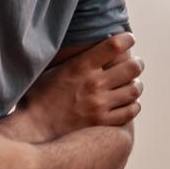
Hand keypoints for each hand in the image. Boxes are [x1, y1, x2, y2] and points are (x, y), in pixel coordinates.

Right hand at [18, 33, 142, 137]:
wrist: (32, 130)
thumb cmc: (37, 98)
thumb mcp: (52, 70)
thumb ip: (73, 59)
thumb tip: (89, 45)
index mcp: (80, 66)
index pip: (114, 46)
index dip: (127, 39)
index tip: (129, 38)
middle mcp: (94, 84)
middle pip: (132, 67)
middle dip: (137, 63)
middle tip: (137, 63)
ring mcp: (100, 104)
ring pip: (134, 90)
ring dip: (137, 85)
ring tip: (134, 84)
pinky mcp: (103, 123)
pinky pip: (130, 111)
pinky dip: (133, 105)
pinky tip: (129, 103)